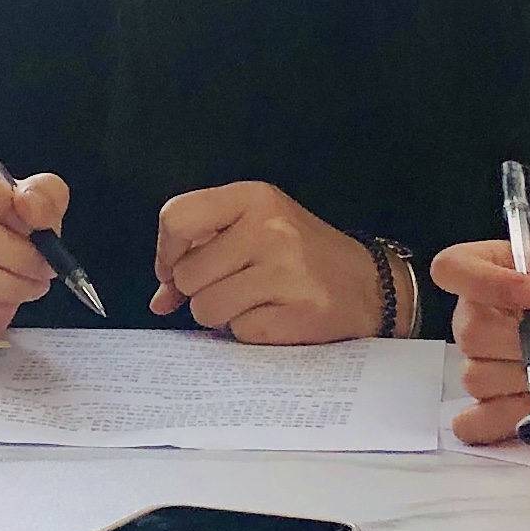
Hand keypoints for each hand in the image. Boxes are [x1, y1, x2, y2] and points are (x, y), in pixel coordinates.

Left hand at [151, 183, 385, 343]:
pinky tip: (275, 316)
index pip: (177, 218)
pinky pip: (240, 332)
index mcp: (254, 198)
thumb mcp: (253, 230)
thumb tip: (159, 300)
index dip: (166, 253)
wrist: (370, 284)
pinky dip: (250, 331)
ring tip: (254, 302)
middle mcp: (270, 228)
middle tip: (232, 287)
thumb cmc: (300, 257)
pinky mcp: (300, 311)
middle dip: (199, 291)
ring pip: (207, 309)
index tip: (174, 271)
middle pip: (187, 275)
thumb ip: (201, 252)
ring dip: (222, 315)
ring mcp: (287, 270)